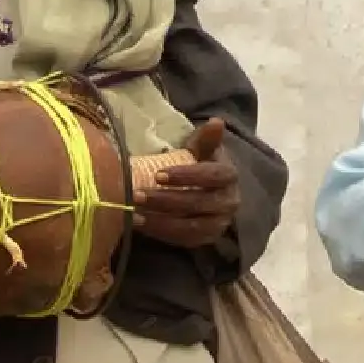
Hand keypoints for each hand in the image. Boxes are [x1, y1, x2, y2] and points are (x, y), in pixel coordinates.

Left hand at [132, 118, 239, 248]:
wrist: (209, 192)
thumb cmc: (201, 164)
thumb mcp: (203, 149)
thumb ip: (206, 138)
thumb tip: (217, 121)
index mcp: (228, 176)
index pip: (212, 176)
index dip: (187, 176)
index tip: (158, 175)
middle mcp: (229, 202)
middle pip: (198, 203)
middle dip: (165, 200)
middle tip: (137, 194)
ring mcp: (219, 224)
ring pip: (191, 227)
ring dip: (160, 221)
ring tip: (134, 214)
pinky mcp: (206, 240)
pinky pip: (184, 240)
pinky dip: (161, 234)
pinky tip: (140, 225)